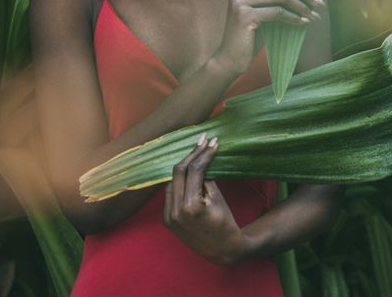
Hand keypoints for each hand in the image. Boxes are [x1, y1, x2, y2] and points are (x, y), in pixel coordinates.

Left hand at [163, 134, 247, 265]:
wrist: (221, 250)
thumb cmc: (225, 223)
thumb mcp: (218, 198)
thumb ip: (206, 178)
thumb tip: (201, 159)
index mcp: (190, 206)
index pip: (195, 170)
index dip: (204, 153)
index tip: (213, 142)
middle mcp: (175, 210)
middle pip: (179, 171)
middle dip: (192, 154)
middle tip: (203, 140)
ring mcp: (168, 216)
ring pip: (172, 180)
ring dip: (184, 166)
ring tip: (197, 153)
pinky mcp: (167, 219)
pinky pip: (170, 193)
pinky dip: (178, 181)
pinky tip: (188, 171)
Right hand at [211, 0, 324, 75]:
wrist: (230, 59)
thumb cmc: (250, 36)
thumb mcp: (261, 12)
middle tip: (318, 3)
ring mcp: (240, 2)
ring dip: (301, 6)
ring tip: (314, 15)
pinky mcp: (245, 16)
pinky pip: (277, 13)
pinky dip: (293, 17)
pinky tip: (303, 23)